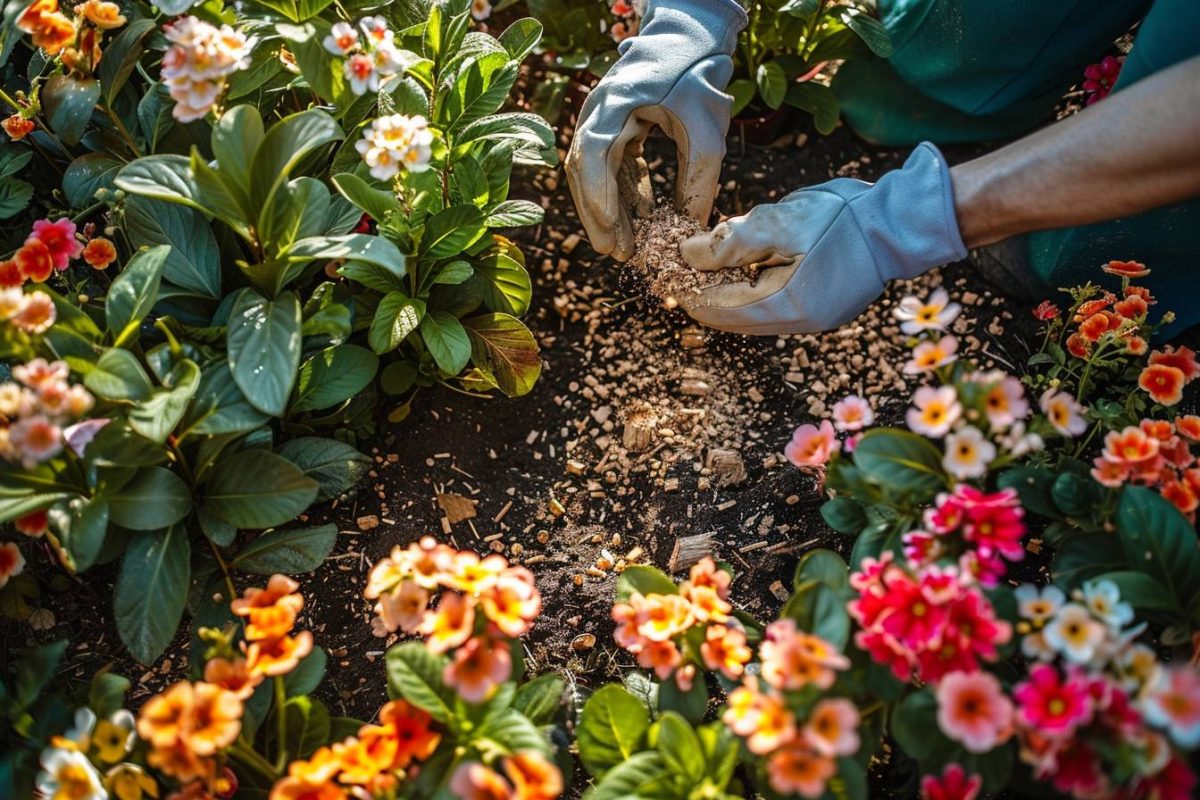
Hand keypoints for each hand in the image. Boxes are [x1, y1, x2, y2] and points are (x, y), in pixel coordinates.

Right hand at [564, 0, 746, 260]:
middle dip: (600, 216)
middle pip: (585, 172)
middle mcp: (597, 112)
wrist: (692, 35)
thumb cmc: (699, 73)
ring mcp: (602, 120)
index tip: (612, 229)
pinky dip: (621, 196)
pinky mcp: (615, 128)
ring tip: (624, 249)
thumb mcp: (707, 129)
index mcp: (612, 103)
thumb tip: (691, 229)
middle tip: (616, 254)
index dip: (599, 196)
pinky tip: (635, 223)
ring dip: (609, 212)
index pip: (592, 155)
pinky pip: (612, 168)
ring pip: (595, 175)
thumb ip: (699, 179)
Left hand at [678, 143, 968, 334]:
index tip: (667, 269)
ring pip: (751, 311)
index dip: (688, 290)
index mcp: (787, 306)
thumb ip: (730, 243)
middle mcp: (798, 322)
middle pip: (733, 316)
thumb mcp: (780, 222)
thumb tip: (687, 256)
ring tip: (710, 258)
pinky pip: (773, 302)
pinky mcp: (822, 305)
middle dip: (704, 290)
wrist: (901, 221)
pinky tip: (745, 262)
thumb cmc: (845, 217)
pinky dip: (752, 285)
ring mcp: (813, 318)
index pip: (719, 310)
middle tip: (683, 262)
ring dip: (728, 287)